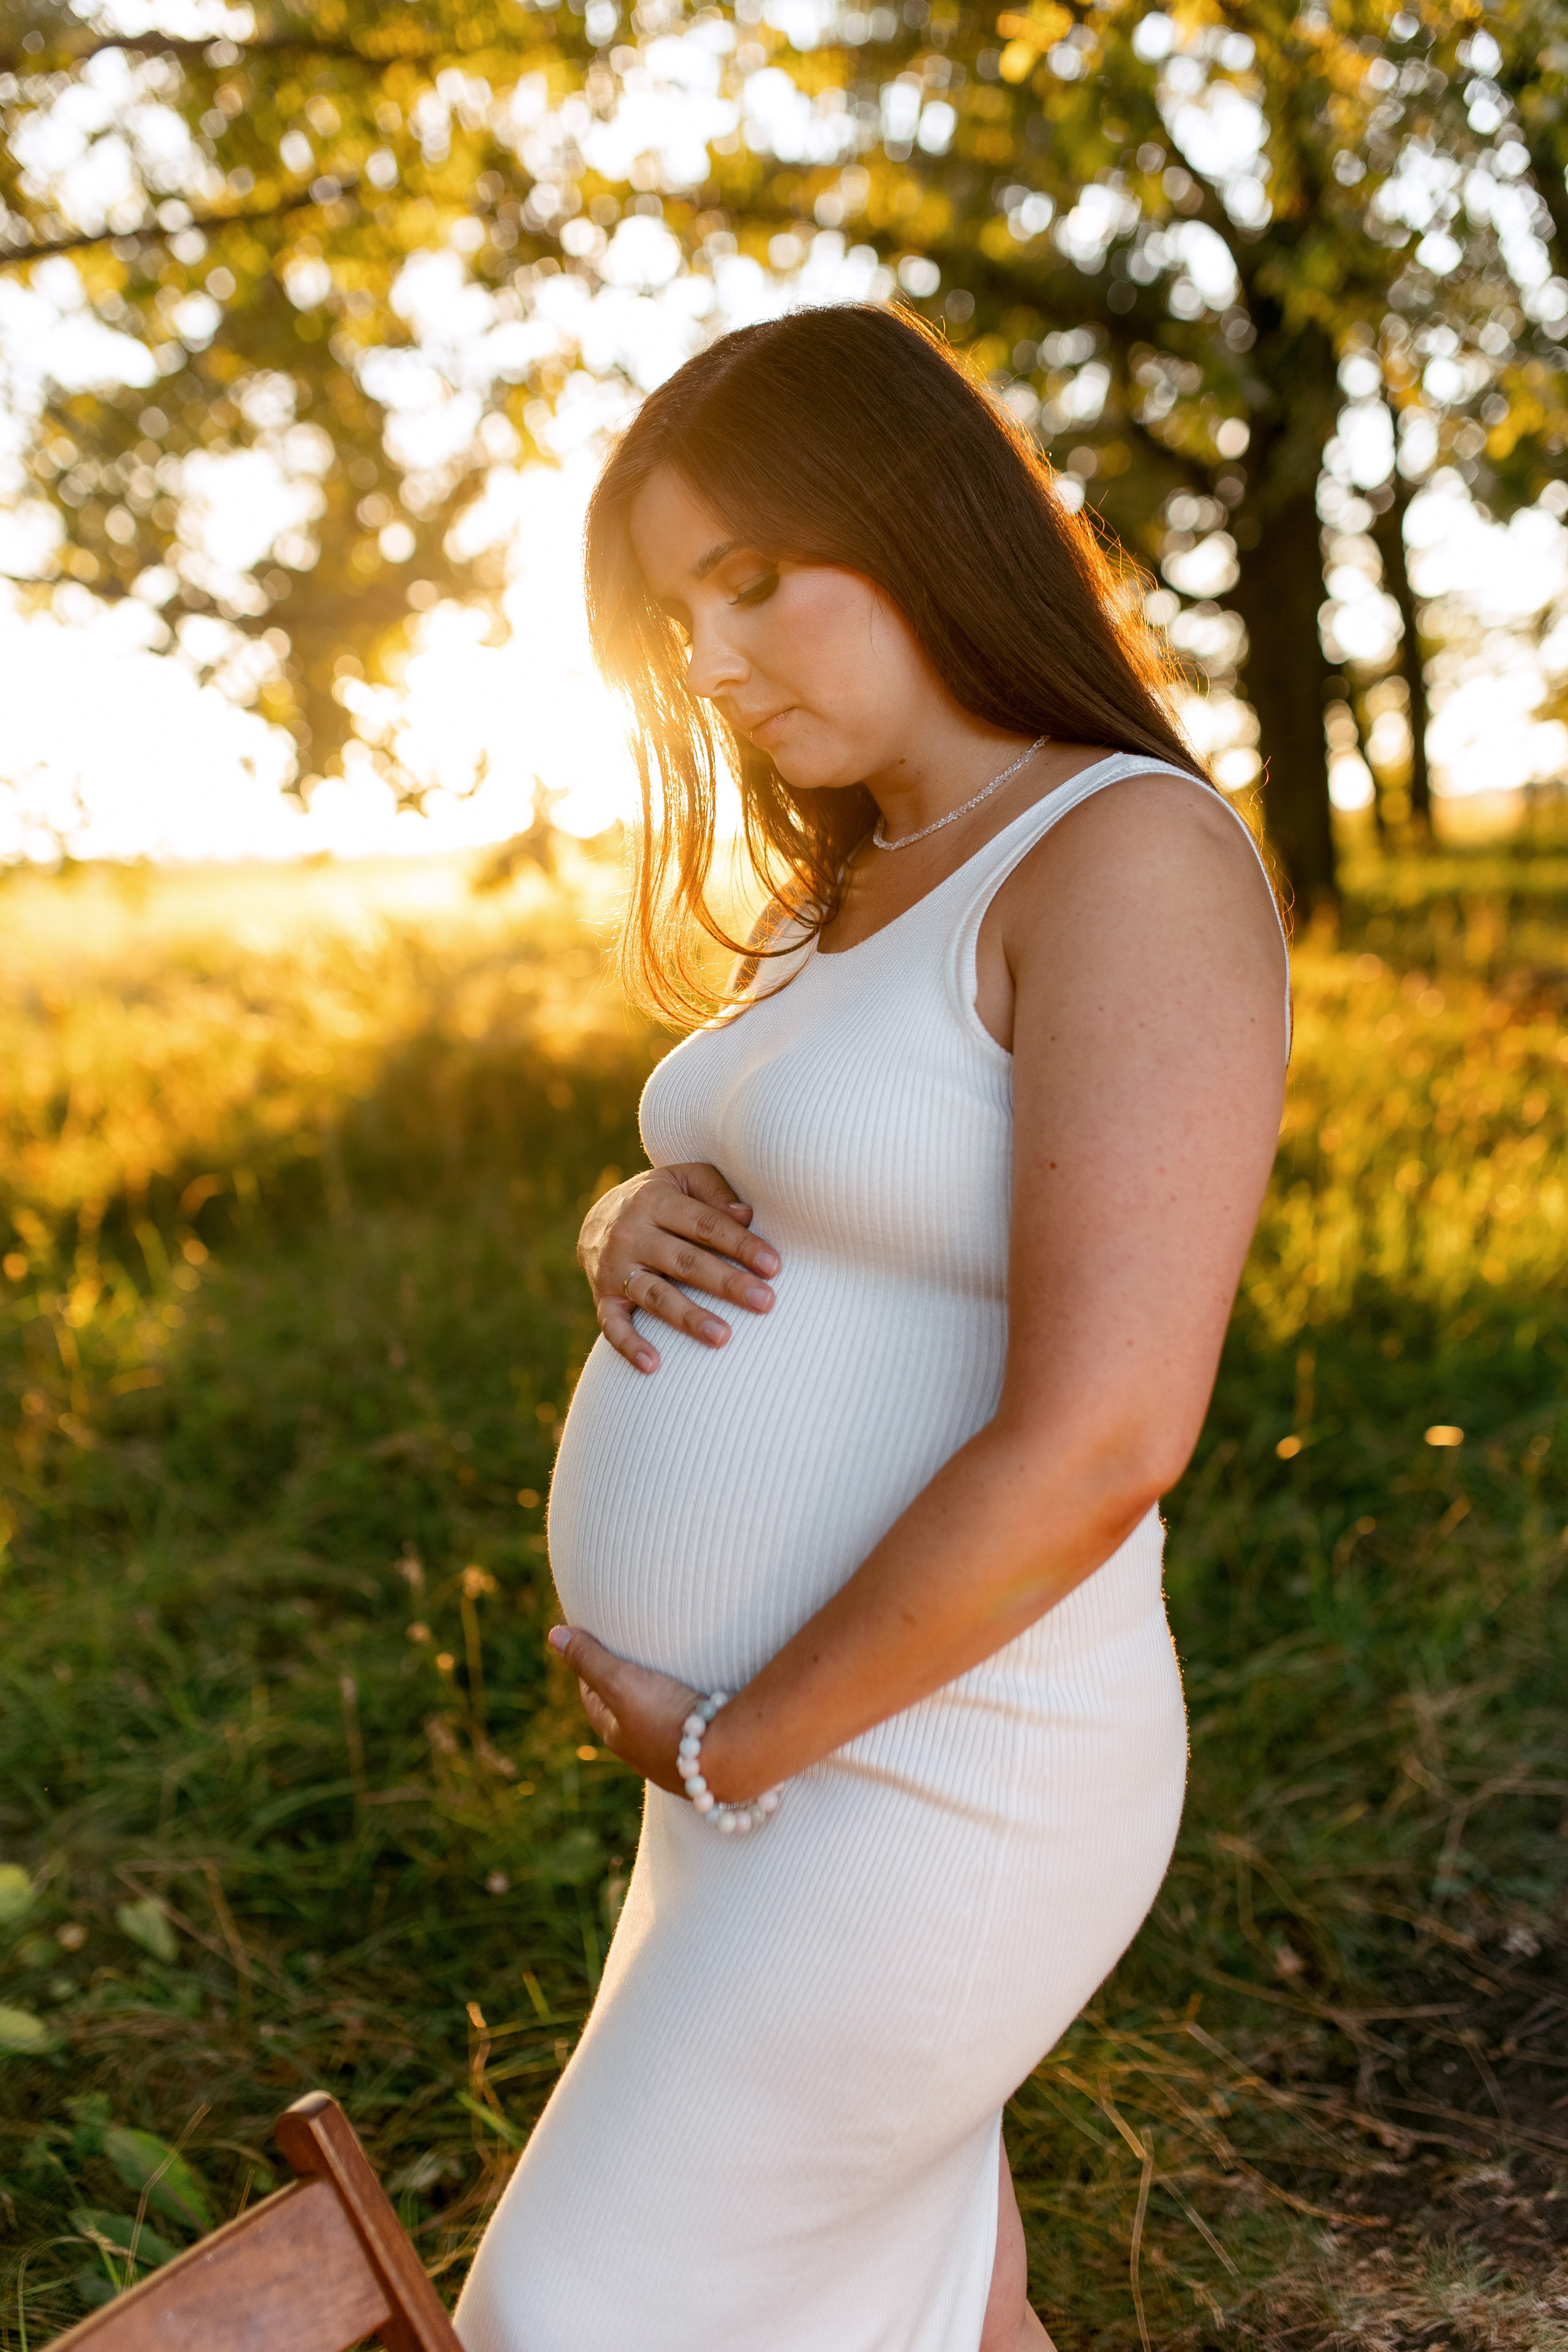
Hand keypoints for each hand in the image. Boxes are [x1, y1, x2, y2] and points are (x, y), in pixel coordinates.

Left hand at [548, 1624, 700, 1794]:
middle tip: (635, 1650)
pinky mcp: (700, 1757)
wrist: (727, 1759)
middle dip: (625, 1680)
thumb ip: (590, 1659)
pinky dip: (684, 1710)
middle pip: (624, 1707)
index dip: (593, 1664)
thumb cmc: (668, 1718)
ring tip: (670, 1670)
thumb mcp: (622, 1683)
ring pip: (655, 1720)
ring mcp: (670, 1757)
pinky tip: (699, 1699)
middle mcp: (638, 1750)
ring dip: (657, 1697)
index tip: (599, 1639)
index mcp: (613, 1733)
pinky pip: (684, 1729)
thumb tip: (554, 1634)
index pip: (593, 1692)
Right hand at [578, 1161, 780, 1374]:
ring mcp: (615, 1268)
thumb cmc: (662, 1199)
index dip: (740, 1245)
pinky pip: (613, 1325)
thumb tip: (746, 1215)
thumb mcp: (685, 1179)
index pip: (705, 1225)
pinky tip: (653, 1365)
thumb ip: (715, 1193)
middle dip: (726, 1283)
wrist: (599, 1218)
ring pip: (655, 1296)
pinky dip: (629, 1346)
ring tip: (722, 1337)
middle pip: (685, 1262)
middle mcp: (631, 1234)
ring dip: (688, 1317)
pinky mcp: (603, 1297)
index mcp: (655, 1200)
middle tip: (764, 1302)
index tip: (774, 1266)